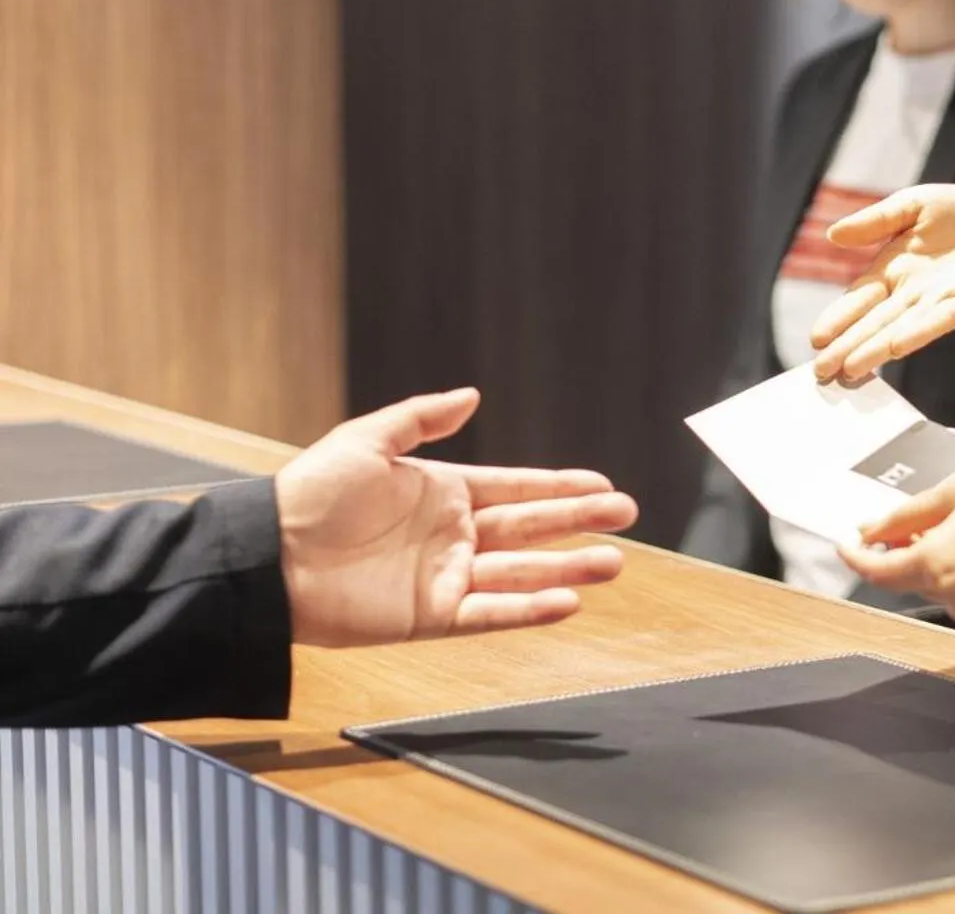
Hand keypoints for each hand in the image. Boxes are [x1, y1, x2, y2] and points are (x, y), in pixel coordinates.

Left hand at [274, 388, 638, 646]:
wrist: (268, 558)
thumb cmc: (310, 494)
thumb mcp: (367, 441)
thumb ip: (422, 419)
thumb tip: (473, 396)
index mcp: (443, 491)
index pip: (516, 487)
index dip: (560, 487)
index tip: (602, 485)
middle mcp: (453, 535)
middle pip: (531, 528)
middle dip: (580, 522)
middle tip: (627, 515)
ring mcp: (445, 577)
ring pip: (521, 573)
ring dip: (567, 568)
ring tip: (613, 563)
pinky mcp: (429, 616)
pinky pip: (488, 614)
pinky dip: (527, 609)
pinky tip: (566, 600)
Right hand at [810, 185, 954, 382]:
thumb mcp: (915, 205)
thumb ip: (877, 220)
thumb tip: (832, 233)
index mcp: (893, 269)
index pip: (860, 298)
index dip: (839, 318)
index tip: (817, 339)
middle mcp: (912, 292)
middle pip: (874, 322)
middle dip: (847, 346)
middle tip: (821, 372)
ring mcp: (939, 302)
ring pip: (900, 328)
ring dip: (875, 349)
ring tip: (850, 370)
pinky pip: (939, 320)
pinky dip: (917, 333)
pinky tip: (896, 348)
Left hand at [840, 449, 954, 630]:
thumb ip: (907, 516)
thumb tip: (872, 530)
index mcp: (938, 564)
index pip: (878, 571)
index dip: (857, 556)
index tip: (847, 543)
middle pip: (913, 579)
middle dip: (909, 551)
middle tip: (921, 519)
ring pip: (946, 588)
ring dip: (945, 562)